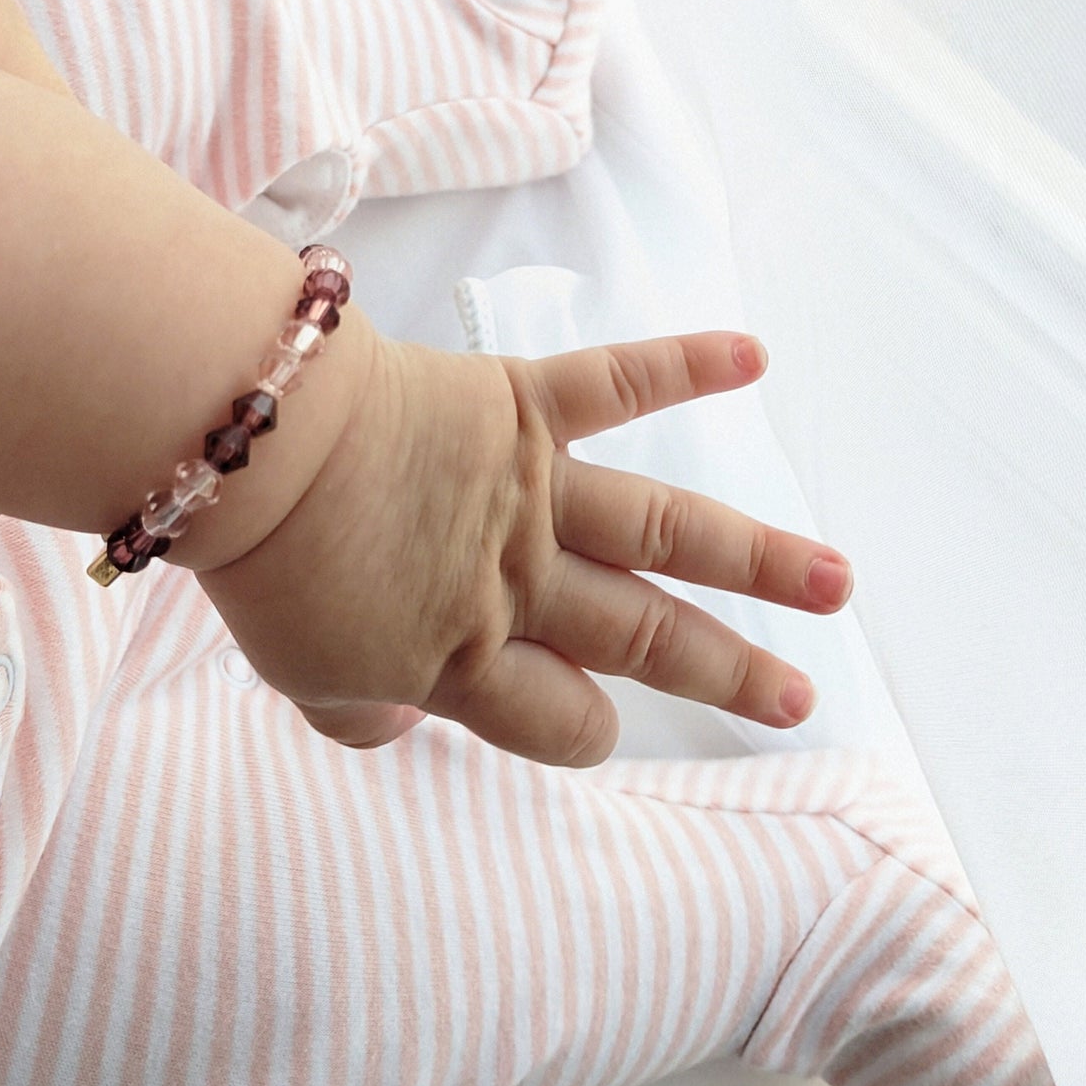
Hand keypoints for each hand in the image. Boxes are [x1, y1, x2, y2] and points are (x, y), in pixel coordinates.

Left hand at [190, 324, 853, 765]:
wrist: (249, 449)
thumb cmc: (265, 562)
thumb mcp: (301, 675)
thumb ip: (358, 716)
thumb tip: (395, 729)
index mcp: (468, 661)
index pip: (566, 719)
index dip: (587, 730)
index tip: (597, 720)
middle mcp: (520, 585)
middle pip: (647, 637)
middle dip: (728, 671)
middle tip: (801, 697)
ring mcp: (530, 493)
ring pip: (665, 532)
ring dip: (757, 558)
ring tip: (837, 582)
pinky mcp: (519, 406)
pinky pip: (614, 384)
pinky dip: (683, 364)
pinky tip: (753, 355)